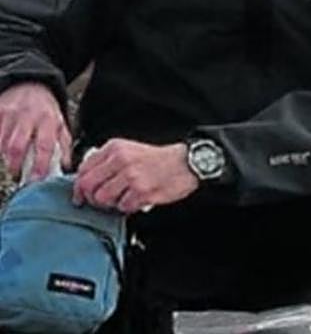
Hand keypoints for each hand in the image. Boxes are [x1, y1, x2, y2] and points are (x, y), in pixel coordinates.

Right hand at [0, 82, 71, 181]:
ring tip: (9, 166)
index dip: (40, 165)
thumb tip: (65, 169)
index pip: (44, 146)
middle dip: (15, 166)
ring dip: (4, 159)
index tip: (35, 181)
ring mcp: (9, 115)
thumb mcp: (60, 125)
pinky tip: (3, 153)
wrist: (30, 86)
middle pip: (17, 146)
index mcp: (48, 120)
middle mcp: (28, 117)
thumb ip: (63, 147)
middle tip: (17, 176)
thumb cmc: (46, 111)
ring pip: (1, 144)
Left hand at [72, 139, 197, 213]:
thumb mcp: (130, 150)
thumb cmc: (160, 159)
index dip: (78, 186)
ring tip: (122, 199)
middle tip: (99, 202)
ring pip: (102, 199)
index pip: (83, 169)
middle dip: (90, 198)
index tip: (80, 195)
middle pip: (87, 186)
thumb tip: (86, 179)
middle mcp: (121, 160)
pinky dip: (128, 207)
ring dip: (110, 204)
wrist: (187, 163)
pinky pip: (122, 207)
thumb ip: (108, 161)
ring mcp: (131, 176)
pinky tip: (136, 200)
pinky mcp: (142, 191)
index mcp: (115, 148)